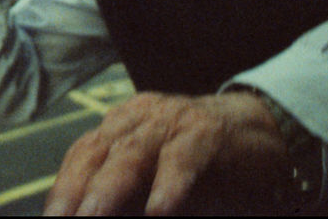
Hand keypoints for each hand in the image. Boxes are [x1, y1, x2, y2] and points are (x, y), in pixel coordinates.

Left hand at [43, 91, 289, 215]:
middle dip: (73, 191)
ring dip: (109, 190)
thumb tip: (95, 216)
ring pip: (131, 153)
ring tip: (92, 218)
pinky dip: (169, 185)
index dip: (62, 189)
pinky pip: (183, 159)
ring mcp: (172, 121)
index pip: (82, 156)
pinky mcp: (207, 133)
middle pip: (96, 153)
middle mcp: (140, 119)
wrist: (265, 132)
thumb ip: (128, 199)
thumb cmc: (205, 167)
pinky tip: (159, 210)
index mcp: (122, 128)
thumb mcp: (158, 183)